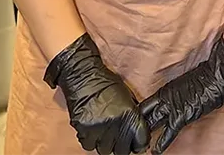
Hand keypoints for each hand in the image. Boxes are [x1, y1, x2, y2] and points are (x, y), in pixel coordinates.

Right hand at [45, 34, 149, 153]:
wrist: (83, 74)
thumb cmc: (106, 82)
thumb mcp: (127, 96)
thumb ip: (133, 115)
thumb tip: (138, 131)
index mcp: (129, 114)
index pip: (140, 141)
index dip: (139, 144)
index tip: (136, 143)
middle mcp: (115, 124)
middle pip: (122, 150)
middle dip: (122, 146)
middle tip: (118, 138)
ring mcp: (98, 128)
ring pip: (104, 150)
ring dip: (105, 143)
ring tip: (104, 132)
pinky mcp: (83, 129)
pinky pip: (88, 145)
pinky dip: (90, 141)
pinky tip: (92, 130)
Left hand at [139, 38, 223, 152]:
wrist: (216, 76)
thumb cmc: (205, 77)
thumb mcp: (184, 84)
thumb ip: (176, 93)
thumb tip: (176, 99)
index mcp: (165, 91)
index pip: (145, 105)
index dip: (137, 114)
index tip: (129, 122)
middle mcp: (165, 99)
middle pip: (145, 114)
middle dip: (137, 125)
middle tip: (126, 135)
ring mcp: (172, 107)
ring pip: (152, 122)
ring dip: (145, 133)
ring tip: (136, 145)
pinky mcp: (182, 115)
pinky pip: (169, 132)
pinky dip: (162, 142)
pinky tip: (155, 151)